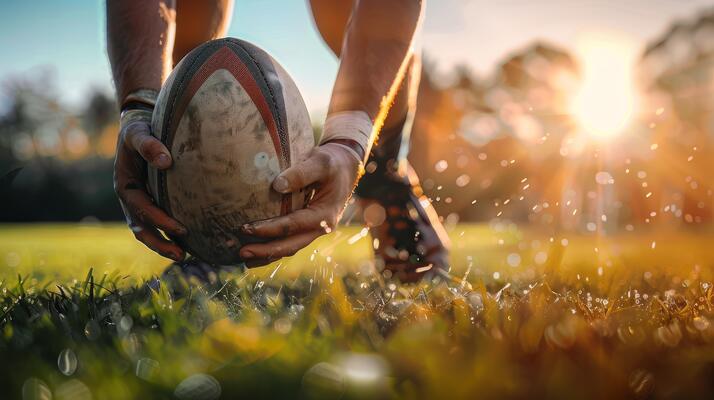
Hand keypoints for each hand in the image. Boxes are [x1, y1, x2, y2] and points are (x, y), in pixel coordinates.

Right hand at [114, 111, 186, 260]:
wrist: (137, 127)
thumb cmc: (138, 130)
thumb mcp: (138, 133)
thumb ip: (149, 145)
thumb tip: (167, 162)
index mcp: (125, 185)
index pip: (142, 209)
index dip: (160, 221)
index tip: (181, 229)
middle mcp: (129, 198)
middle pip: (141, 228)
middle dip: (160, 244)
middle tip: (182, 255)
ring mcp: (138, 202)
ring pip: (146, 231)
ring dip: (162, 245)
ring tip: (184, 256)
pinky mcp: (149, 202)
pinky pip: (155, 223)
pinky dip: (167, 234)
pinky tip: (186, 241)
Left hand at [239, 143, 361, 264]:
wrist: (345, 168)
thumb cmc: (332, 163)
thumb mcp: (320, 162)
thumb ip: (301, 173)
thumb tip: (277, 186)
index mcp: (324, 215)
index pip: (293, 226)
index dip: (269, 229)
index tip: (247, 228)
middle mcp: (320, 228)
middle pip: (291, 245)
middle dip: (266, 251)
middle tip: (242, 253)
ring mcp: (314, 231)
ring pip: (290, 248)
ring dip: (267, 255)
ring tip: (244, 257)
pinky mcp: (307, 228)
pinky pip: (290, 242)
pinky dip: (273, 249)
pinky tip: (257, 253)